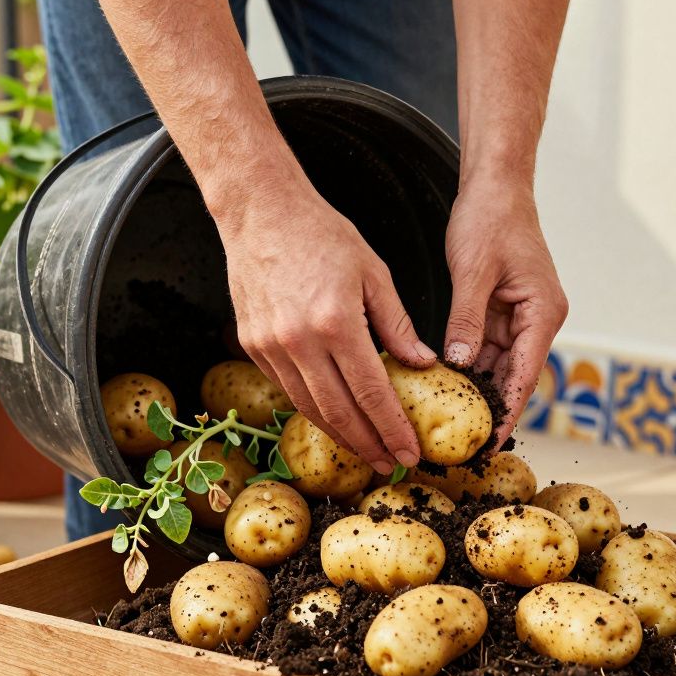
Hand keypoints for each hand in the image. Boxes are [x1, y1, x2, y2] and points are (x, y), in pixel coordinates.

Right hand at [221, 179, 434, 474]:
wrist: (260, 211)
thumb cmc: (321, 233)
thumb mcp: (373, 272)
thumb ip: (397, 324)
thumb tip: (422, 364)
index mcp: (336, 323)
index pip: (371, 393)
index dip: (392, 429)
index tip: (409, 452)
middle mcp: (299, 342)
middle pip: (339, 412)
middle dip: (368, 444)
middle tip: (390, 464)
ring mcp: (271, 346)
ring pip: (309, 407)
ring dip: (340, 434)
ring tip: (366, 449)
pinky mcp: (253, 344)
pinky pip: (287, 389)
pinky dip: (313, 408)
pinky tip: (333, 416)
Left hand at [442, 180, 567, 444]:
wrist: (495, 188)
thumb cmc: (490, 220)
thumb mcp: (474, 271)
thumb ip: (467, 319)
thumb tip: (459, 364)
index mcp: (542, 312)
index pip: (524, 375)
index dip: (506, 412)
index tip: (489, 443)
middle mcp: (537, 320)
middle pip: (513, 377)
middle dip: (490, 409)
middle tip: (462, 444)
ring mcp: (520, 317)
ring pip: (497, 366)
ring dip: (476, 391)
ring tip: (449, 424)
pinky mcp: (502, 311)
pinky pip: (484, 348)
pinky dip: (467, 366)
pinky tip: (444, 387)